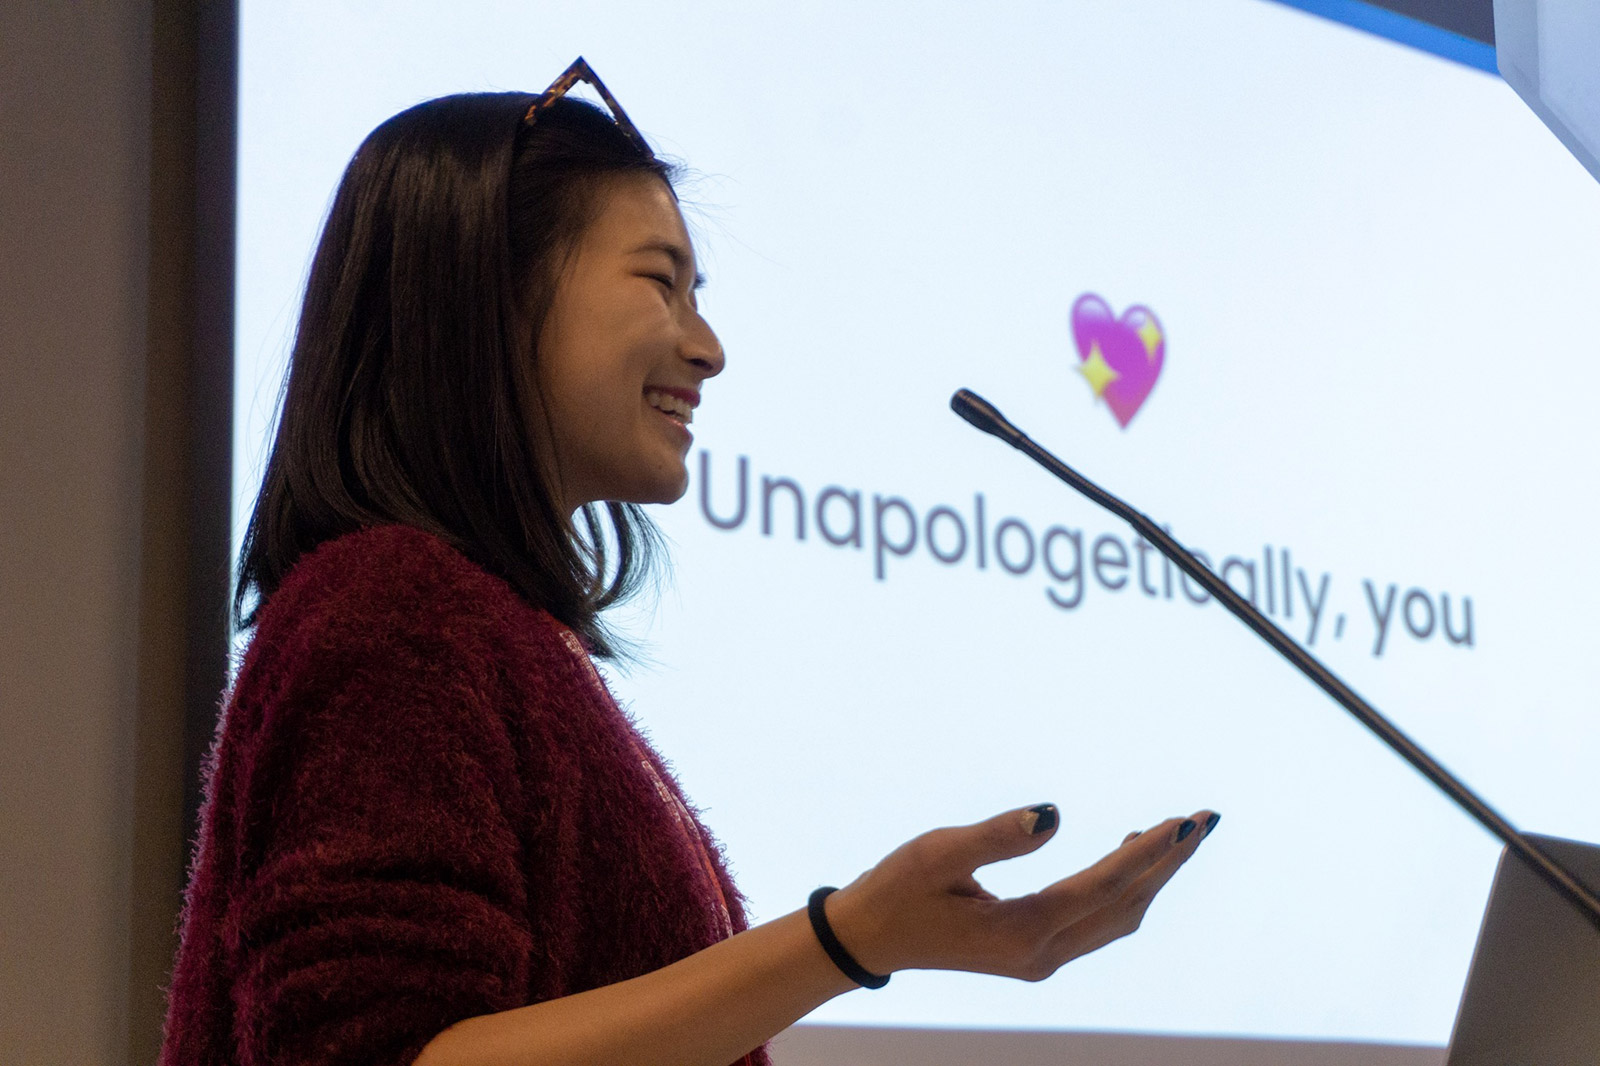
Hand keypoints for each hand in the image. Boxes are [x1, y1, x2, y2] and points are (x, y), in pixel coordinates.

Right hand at [822, 805, 1217, 981]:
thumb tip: (1054, 814)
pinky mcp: (1035, 953)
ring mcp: (1041, 959)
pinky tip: (1129, 856)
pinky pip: (1100, 922)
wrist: (870, 937)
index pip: (1102, 888)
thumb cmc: (898, 888)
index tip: (1183, 822)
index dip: (1146, 854)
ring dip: (1153, 877)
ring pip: (1118, 918)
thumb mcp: (938, 853)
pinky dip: (1126, 889)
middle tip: (1205, 820)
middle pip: (1126, 907)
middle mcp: (1042, 955)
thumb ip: (998, 835)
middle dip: (1168, 863)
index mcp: (1022, 933)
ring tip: (1179, 833)